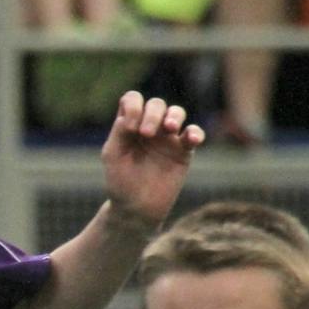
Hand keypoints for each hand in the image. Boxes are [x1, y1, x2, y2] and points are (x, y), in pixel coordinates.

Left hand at [100, 92, 203, 231]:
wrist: (137, 209)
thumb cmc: (121, 182)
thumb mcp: (113, 155)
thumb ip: (119, 131)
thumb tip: (130, 111)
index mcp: (128, 126)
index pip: (133, 100)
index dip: (133, 105)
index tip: (129, 127)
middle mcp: (149, 127)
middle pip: (156, 104)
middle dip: (152, 114)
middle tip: (146, 134)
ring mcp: (167, 138)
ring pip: (176, 113)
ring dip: (174, 116)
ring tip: (169, 128)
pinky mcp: (183, 151)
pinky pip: (194, 134)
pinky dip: (195, 132)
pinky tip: (190, 139)